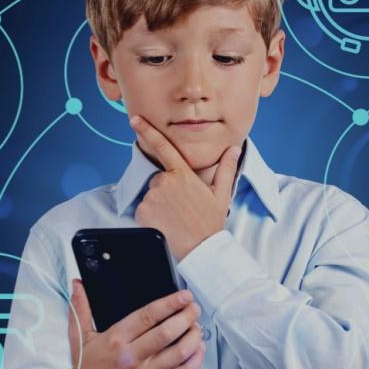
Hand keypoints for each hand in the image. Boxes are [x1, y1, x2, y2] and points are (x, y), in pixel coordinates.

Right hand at [66, 278, 205, 368]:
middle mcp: (132, 357)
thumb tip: (77, 284)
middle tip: (194, 308)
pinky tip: (198, 348)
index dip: (170, 303)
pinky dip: (196, 360)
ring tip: (196, 326)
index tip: (183, 296)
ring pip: (179, 352)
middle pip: (168, 332)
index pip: (148, 316)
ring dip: (194, 336)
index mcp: (115, 340)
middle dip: (186, 317)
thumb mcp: (80, 337)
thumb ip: (80, 309)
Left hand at [129, 114, 241, 259]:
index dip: (147, 131)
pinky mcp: (143, 212)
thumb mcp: (221, 194)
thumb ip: (226, 168)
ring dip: (158, 203)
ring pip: (151, 194)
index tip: (135, 119)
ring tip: (174, 217)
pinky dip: (150, 216)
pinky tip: (165, 223)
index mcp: (183, 174)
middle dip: (166, 189)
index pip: (163, 147)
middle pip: (159, 178)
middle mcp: (165, 182)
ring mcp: (152, 197)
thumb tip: (234, 149)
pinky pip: (143, 209)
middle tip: (181, 207)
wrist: (201, 248)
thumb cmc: (210, 222)